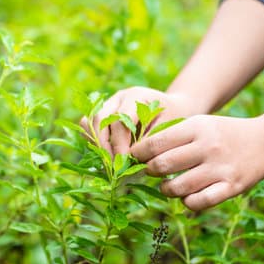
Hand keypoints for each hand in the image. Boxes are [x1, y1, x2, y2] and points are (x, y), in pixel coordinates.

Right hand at [80, 87, 199, 154]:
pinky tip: (107, 156)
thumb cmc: (174, 120)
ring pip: (89, 121)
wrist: (173, 109)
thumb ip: (150, 141)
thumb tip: (132, 160)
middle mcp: (119, 97)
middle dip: (105, 146)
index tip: (125, 163)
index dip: (120, 144)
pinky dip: (94, 142)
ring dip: (96, 144)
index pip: (120, 120)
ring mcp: (108, 103)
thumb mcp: (168, 129)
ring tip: (109, 162)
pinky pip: (88, 126)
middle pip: (100, 119)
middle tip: (114, 167)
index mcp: (137, 96)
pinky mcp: (103, 113)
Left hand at [130, 115, 263, 210]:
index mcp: (196, 128)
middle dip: (149, 170)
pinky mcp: (231, 187)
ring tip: (166, 185)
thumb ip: (173, 135)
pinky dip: (186, 202)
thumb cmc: (221, 134)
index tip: (134, 157)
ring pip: (177, 187)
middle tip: (148, 171)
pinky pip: (198, 202)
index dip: (139, 153)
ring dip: (165, 189)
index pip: (156, 143)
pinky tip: (186, 195)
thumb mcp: (199, 124)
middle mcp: (207, 147)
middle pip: (163, 165)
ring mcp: (220, 169)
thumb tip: (139, 152)